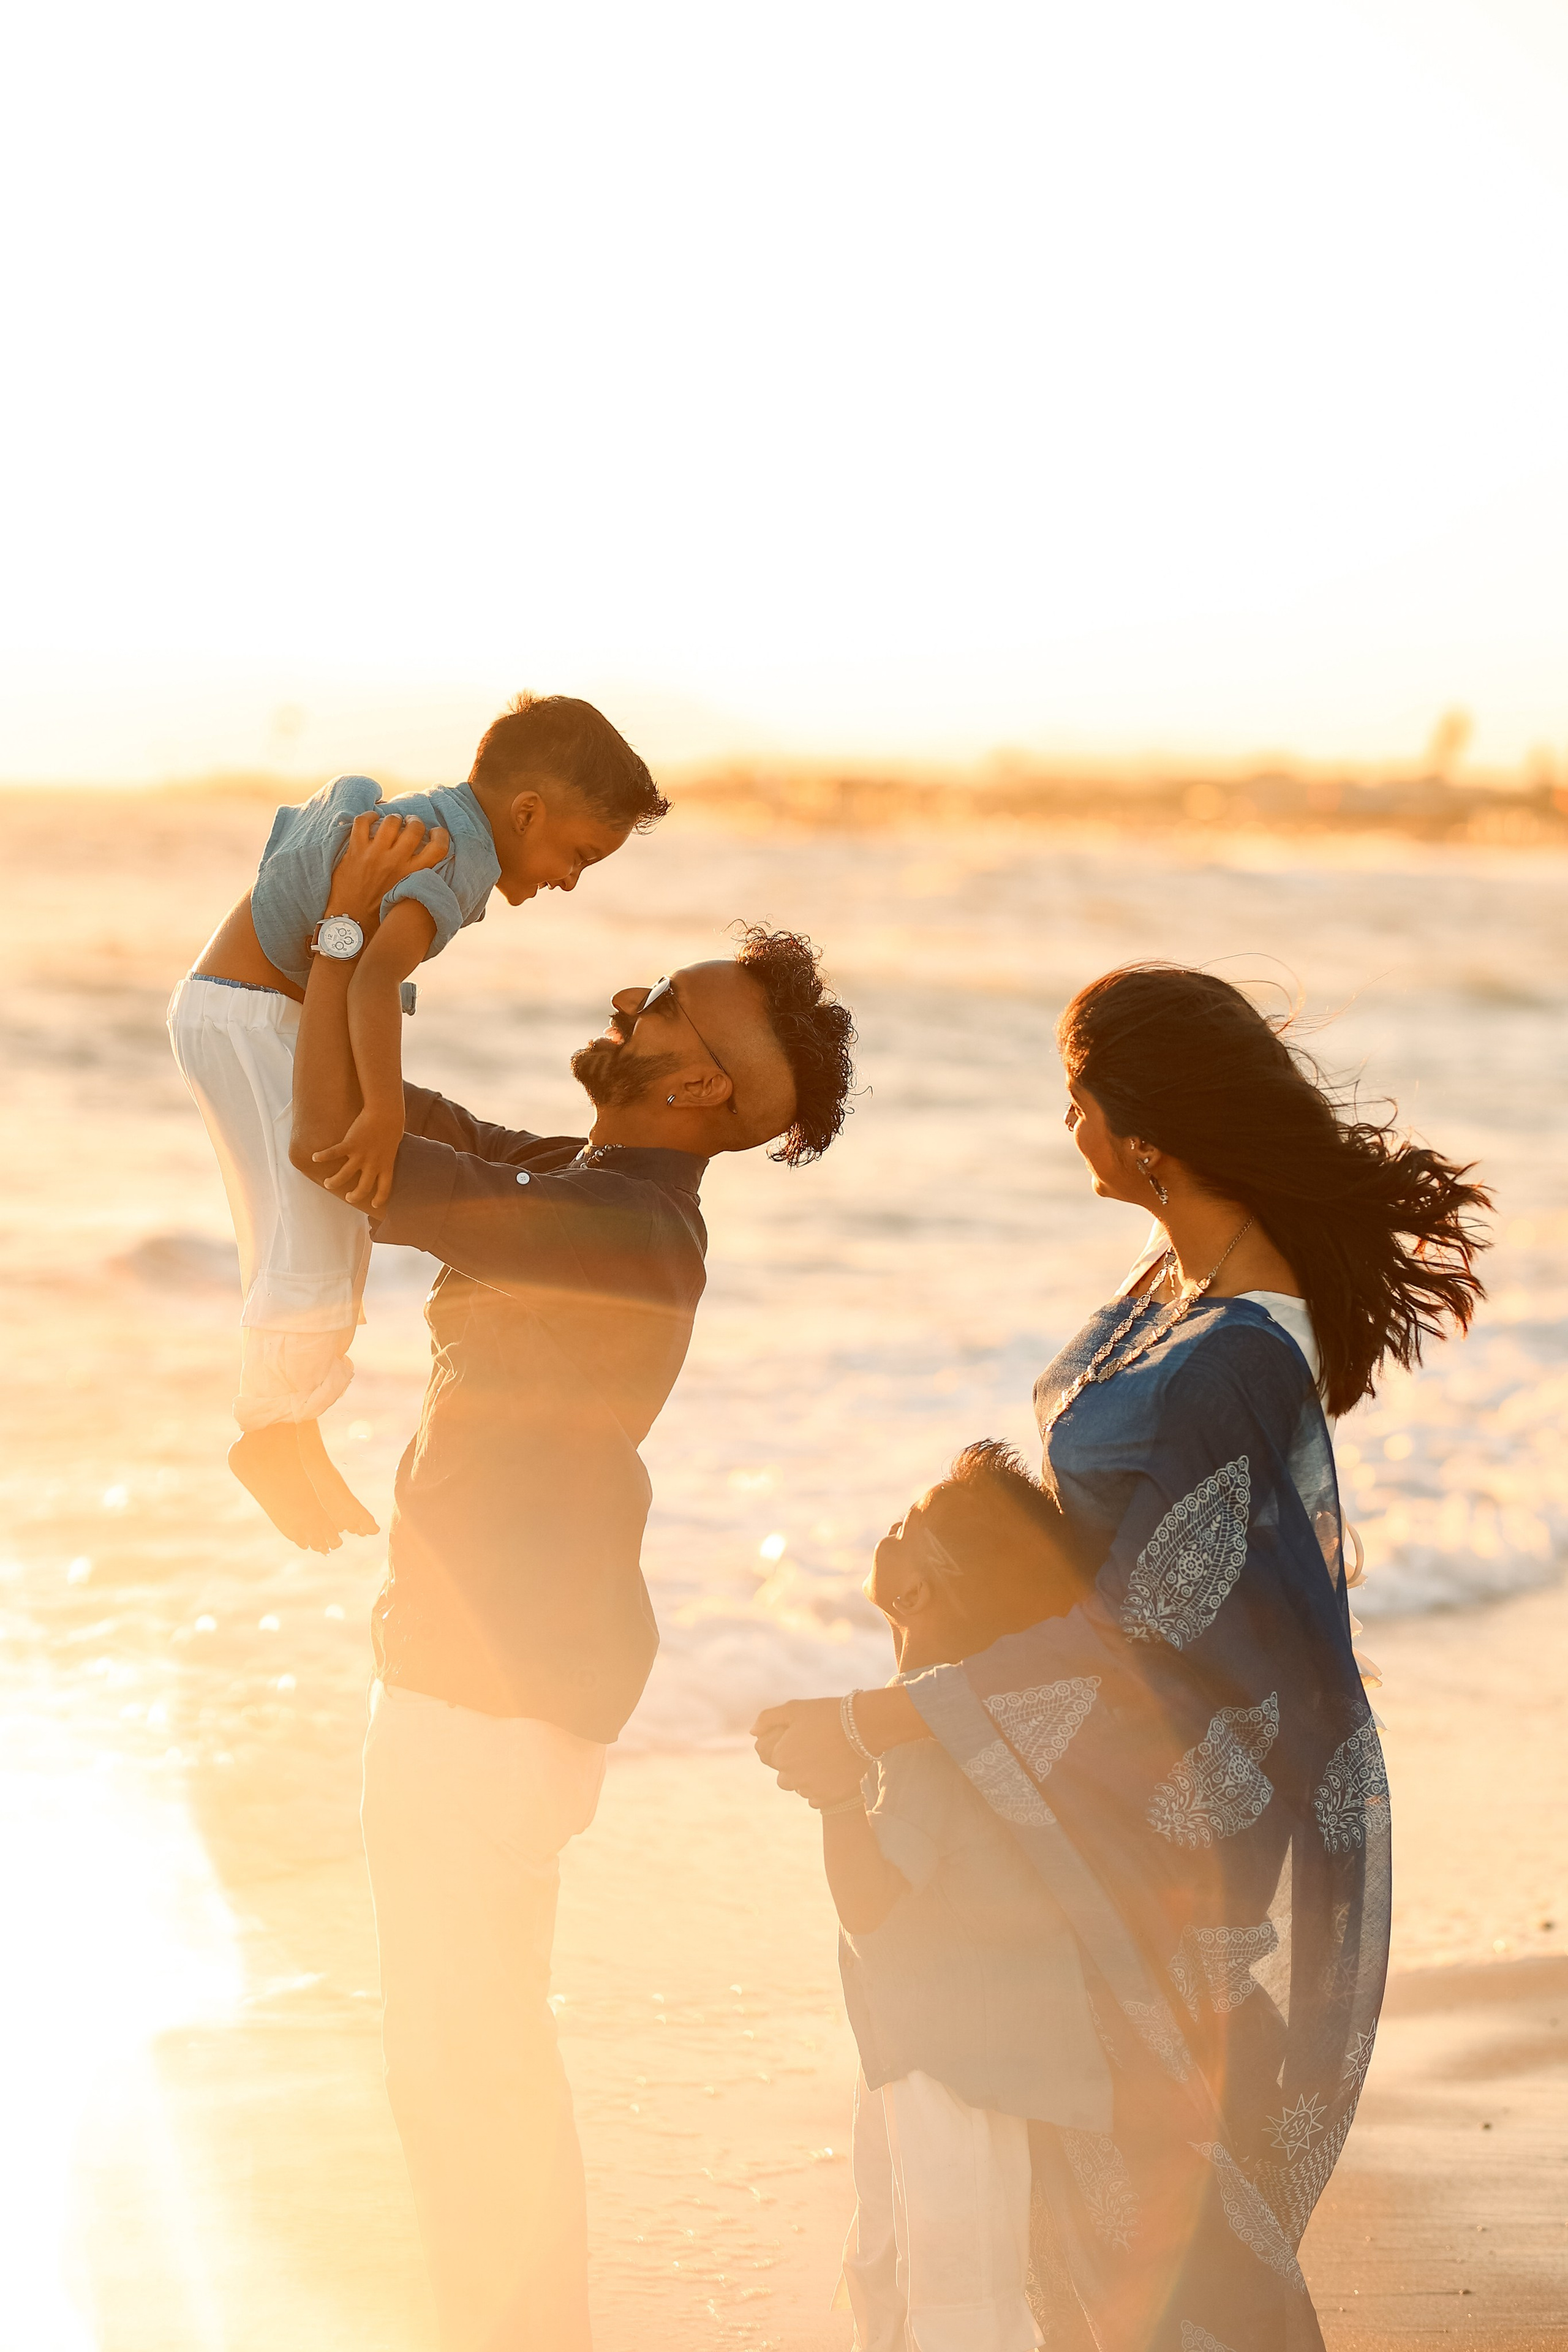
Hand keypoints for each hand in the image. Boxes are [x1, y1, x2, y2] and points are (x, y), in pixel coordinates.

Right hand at [315, 1103, 404, 1211]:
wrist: (386, 1112)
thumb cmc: (392, 1125)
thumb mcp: (393, 1145)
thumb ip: (386, 1154)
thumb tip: (385, 1155)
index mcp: (386, 1165)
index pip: (384, 1188)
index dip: (380, 1198)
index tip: (374, 1203)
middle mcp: (373, 1164)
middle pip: (363, 1188)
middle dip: (354, 1196)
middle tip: (348, 1198)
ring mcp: (360, 1155)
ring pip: (344, 1175)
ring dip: (334, 1182)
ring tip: (328, 1184)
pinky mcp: (350, 1144)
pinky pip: (333, 1153)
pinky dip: (323, 1156)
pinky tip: (315, 1157)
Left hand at [326, 812, 450, 928]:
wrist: (352, 924)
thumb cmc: (382, 915)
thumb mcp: (409, 899)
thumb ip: (420, 882)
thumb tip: (431, 868)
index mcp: (413, 875)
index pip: (439, 847)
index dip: (441, 835)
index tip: (436, 833)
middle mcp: (396, 862)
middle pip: (415, 828)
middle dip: (415, 822)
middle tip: (412, 824)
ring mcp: (375, 855)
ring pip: (391, 821)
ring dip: (395, 819)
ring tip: (393, 823)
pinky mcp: (356, 851)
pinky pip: (362, 822)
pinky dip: (369, 816)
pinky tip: (372, 819)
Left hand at [751, 1697, 863, 1804]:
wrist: (863, 1728)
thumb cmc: (827, 1715)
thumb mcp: (794, 1709)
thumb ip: (768, 1719)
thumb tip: (752, 1732)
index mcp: (781, 1756)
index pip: (773, 1757)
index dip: (789, 1746)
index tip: (805, 1738)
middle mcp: (792, 1777)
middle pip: (785, 1776)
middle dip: (796, 1766)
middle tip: (816, 1750)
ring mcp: (810, 1789)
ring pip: (801, 1788)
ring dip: (808, 1778)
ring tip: (826, 1760)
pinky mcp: (828, 1798)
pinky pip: (816, 1799)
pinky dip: (822, 1789)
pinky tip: (832, 1772)